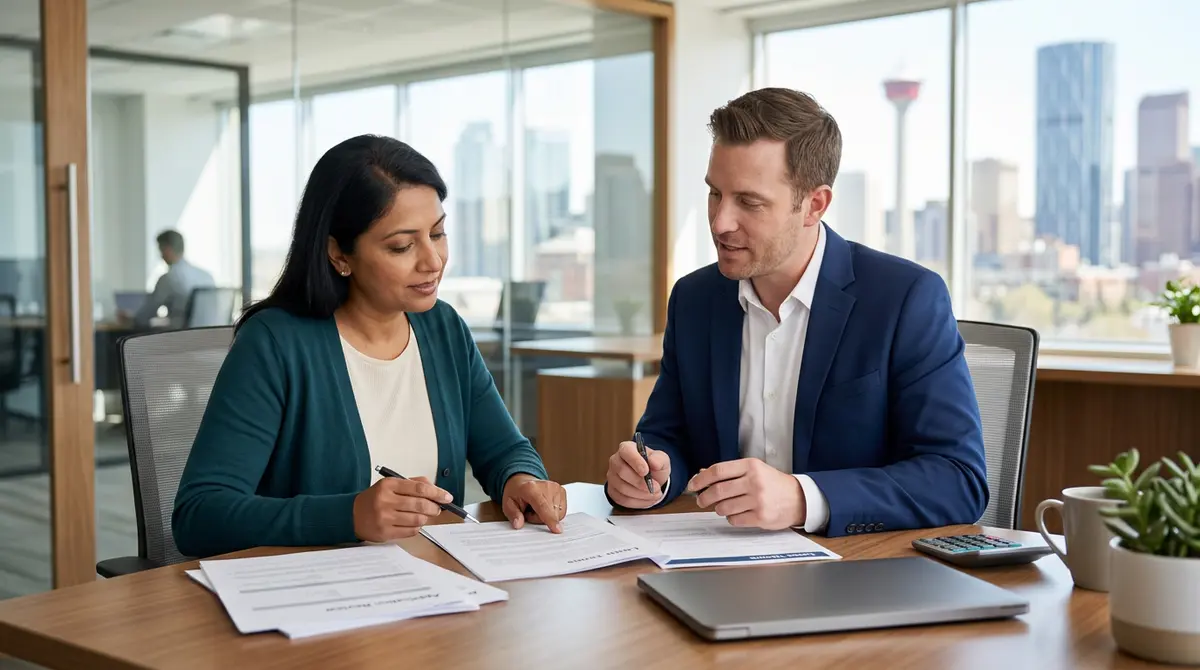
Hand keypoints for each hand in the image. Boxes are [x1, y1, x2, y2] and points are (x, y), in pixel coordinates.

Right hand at [352, 476, 450, 541]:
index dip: (437, 493)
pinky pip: (410, 531)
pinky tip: (413, 524)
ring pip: (417, 519)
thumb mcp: (391, 485)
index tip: (447, 497)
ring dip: (426, 518)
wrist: (352, 515)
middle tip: (437, 508)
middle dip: (434, 507)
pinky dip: (417, 528)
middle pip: (420, 505)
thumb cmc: (376, 498)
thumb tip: (435, 490)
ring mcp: (385, 518)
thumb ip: (413, 484)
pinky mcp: (385, 532)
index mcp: (388, 485)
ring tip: (424, 516)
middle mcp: (386, 501)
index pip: (419, 488)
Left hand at [501, 474, 565, 532]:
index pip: (543, 506)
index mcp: (531, 488)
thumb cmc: (516, 493)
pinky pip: (561, 512)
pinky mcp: (562, 491)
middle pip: (550, 514)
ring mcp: (556, 487)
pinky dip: (553, 513)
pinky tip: (545, 507)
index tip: (557, 530)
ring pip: (558, 514)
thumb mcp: (508, 504)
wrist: (522, 481)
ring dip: (547, 517)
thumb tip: (518, 524)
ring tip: (537, 509)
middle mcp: (546, 486)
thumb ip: (513, 515)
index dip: (550, 519)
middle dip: (540, 519)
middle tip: (529, 512)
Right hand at [605, 440, 669, 508]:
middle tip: (655, 487)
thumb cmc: (653, 467)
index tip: (646, 471)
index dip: (635, 461)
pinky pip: (623, 499)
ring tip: (655, 494)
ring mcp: (612, 477)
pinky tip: (647, 499)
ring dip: (641, 494)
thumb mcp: (662, 460)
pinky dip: (638, 502)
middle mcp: (615, 461)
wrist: (651, 480)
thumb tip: (654, 463)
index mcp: (626, 449)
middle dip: (640, 482)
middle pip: (621, 471)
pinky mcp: (613, 491)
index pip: (626, 451)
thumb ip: (659, 459)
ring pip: (622, 487)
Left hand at [688, 458, 804, 529]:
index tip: (693, 485)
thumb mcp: (754, 470)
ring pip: (724, 507)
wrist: (798, 498)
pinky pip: (735, 519)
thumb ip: (730, 472)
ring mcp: (758, 500)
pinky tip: (737, 514)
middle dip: (704, 497)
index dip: (701, 479)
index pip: (718, 471)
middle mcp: (754, 481)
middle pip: (718, 490)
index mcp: (750, 466)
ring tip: (723, 507)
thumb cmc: (772, 483)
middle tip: (701, 501)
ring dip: (718, 509)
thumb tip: (702, 474)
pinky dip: (731, 518)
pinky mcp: (761, 517)